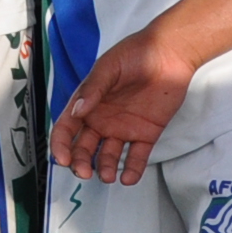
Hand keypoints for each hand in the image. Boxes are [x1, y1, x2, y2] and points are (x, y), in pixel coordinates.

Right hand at [50, 26, 195, 183]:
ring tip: (107, 176)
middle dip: (80, 162)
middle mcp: (102, 120)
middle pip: (84, 148)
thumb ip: (93, 90)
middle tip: (83, 172)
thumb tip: (76, 111)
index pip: (67, 129)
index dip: (61, 145)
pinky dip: (132, 170)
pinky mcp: (146, 134)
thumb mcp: (108, 68)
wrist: (171, 53)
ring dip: (104, 168)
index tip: (62, 159)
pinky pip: (136, 157)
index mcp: (87, 103)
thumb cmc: (135, 54)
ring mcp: (123, 129)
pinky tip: (127, 178)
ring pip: (108, 156)